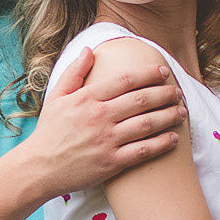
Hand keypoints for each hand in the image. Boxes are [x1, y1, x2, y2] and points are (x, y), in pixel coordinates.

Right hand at [23, 42, 185, 194]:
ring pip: (147, 124)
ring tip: (181, 112)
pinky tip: (173, 139)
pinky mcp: (111, 163)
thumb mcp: (56, 97)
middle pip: (142, 100)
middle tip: (177, 92)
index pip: (125, 80)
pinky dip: (161, 144)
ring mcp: (106, 141)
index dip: (149, 74)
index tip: (163, 72)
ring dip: (169, 116)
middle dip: (165, 93)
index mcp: (87, 99)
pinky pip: (143, 151)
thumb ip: (74, 72)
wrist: (38, 168)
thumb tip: (90, 50)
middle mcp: (99, 118)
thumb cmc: (49, 132)